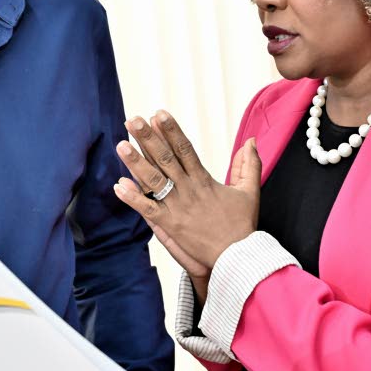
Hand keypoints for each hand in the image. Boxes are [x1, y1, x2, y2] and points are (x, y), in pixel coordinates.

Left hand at [114, 111, 260, 269]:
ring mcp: (178, 207)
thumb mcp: (250, 191)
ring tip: (121, 145)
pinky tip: (118, 185)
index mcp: (204, 180)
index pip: (185, 149)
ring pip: (154, 180)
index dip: (172, 131)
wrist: (238, 257)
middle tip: (133, 120)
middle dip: (148, 138)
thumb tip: (251, 141)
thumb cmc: (242, 225)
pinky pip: (148, 209)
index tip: (159, 114)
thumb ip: (249, 164)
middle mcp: (189, 190)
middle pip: (165, 158)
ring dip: (136, 163)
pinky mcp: (170, 225)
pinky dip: (133, 198)